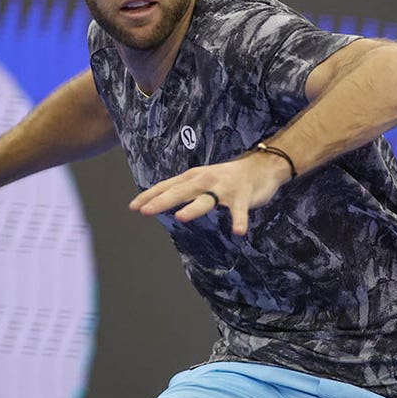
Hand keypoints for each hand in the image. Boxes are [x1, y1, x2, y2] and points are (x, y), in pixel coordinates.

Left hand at [129, 151, 290, 234]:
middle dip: (162, 201)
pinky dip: (239, 220)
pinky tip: (237, 231)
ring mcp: (224, 188)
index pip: (168, 186)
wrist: (262, 166)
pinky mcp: (242, 196)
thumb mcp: (203, 179)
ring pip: (207, 199)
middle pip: (181, 191)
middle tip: (145, 211)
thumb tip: (161, 199)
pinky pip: (240, 211)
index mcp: (194, 177)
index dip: (150, 195)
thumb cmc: (228, 176)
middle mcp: (206, 180)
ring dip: (194, 208)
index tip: (133, 207)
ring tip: (181, 217)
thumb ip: (185, 189)